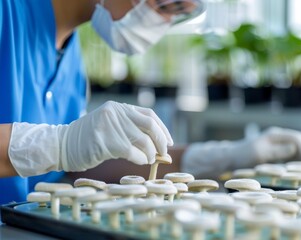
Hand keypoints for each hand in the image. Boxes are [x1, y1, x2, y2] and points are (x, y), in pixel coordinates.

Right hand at [9, 101, 172, 176]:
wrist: (61, 144)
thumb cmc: (88, 140)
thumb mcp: (110, 126)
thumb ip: (129, 129)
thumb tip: (156, 144)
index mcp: (119, 107)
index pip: (149, 114)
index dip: (163, 128)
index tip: (169, 141)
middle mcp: (117, 113)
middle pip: (150, 125)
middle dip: (162, 140)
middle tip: (164, 152)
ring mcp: (111, 126)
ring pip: (143, 140)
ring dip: (151, 153)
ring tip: (150, 159)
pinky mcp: (106, 142)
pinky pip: (132, 152)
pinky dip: (141, 158)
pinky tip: (140, 161)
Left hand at [182, 127, 300, 178]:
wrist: (228, 159)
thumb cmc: (241, 156)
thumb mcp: (259, 154)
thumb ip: (276, 150)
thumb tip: (294, 148)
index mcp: (275, 135)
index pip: (298, 139)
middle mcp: (277, 138)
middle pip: (299, 144)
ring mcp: (275, 145)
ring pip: (296, 151)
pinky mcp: (273, 154)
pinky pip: (290, 157)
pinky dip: (296, 164)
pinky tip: (299, 174)